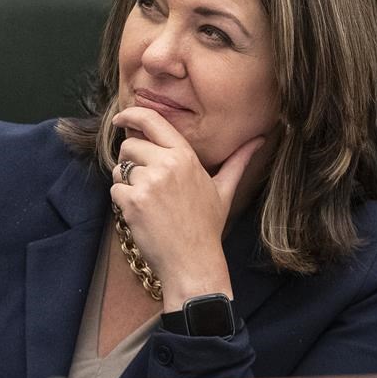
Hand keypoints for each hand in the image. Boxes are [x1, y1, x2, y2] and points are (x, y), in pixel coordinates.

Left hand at [110, 106, 264, 310]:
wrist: (193, 262)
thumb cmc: (207, 226)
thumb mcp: (225, 189)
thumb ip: (238, 161)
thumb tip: (261, 139)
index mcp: (186, 156)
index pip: (152, 121)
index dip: (131, 114)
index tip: (119, 119)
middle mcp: (166, 164)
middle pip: (130, 145)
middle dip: (130, 160)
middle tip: (144, 182)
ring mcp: (149, 183)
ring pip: (120, 169)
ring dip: (126, 183)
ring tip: (148, 202)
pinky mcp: (133, 202)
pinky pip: (115, 190)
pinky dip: (122, 202)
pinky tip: (141, 215)